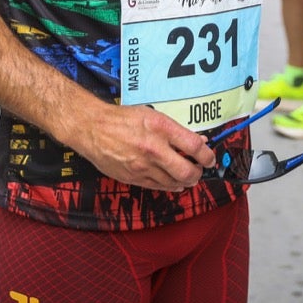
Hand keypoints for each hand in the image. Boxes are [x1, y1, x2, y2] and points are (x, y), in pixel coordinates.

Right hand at [73, 104, 216, 191]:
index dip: (207, 155)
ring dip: (185, 181)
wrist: (92, 129)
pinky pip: (158, 187)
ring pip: (174, 183)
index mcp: (160, 128)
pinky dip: (170, 185)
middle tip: (199, 169)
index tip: (209, 158)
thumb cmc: (122, 119)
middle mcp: (153, 149)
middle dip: (198, 173)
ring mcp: (143, 166)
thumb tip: (198, 141)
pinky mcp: (134, 178)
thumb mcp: (152, 115)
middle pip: (188, 171)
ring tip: (187, 175)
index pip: (194, 146)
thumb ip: (175, 130)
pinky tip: (173, 181)